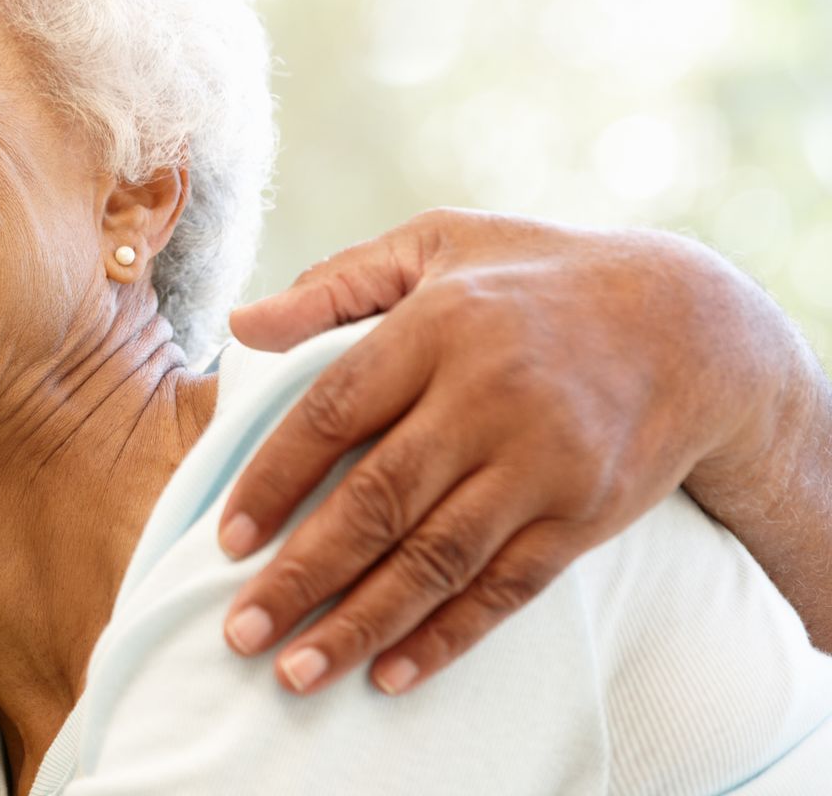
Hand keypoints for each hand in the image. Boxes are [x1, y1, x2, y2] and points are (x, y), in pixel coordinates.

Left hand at [215, 208, 802, 695]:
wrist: (691, 325)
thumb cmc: (535, 277)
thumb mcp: (437, 244)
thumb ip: (336, 285)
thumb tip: (241, 324)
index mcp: (438, 327)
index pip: (334, 411)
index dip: (274, 479)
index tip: (228, 538)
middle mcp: (489, 397)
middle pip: (379, 500)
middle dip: (302, 573)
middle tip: (241, 631)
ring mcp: (543, 463)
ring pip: (437, 558)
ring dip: (362, 622)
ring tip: (298, 672)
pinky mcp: (585, 515)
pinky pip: (506, 588)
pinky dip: (447, 636)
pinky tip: (391, 673)